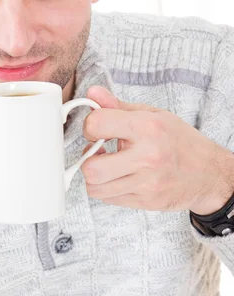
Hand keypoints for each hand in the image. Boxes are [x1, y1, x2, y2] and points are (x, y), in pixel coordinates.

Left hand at [81, 86, 233, 214]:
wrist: (208, 173)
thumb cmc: (180, 141)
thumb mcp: (153, 115)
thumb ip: (118, 106)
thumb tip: (92, 94)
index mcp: (147, 128)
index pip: (96, 125)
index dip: (89, 126)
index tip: (97, 130)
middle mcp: (147, 157)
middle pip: (92, 168)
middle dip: (88, 159)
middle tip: (98, 153)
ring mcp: (146, 183)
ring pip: (96, 188)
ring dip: (95, 177)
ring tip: (108, 166)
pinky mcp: (145, 201)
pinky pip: (109, 199)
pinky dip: (107, 189)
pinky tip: (118, 177)